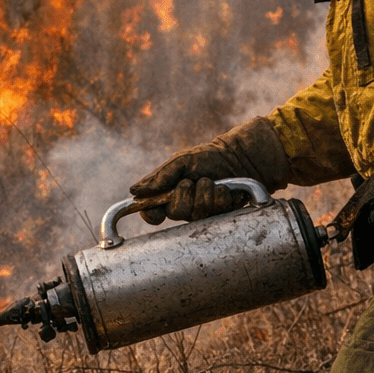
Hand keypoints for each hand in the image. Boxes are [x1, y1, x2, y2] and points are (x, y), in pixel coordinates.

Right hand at [128, 117, 290, 224]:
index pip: (152, 213)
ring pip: (196, 212)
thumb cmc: (208, 157)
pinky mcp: (221, 215)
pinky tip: (224, 188)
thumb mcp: (181, 161)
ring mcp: (203, 213)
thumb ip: (160, 176)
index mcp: (170, 195)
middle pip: (174, 212)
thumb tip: (135, 190)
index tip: (153, 207)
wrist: (238, 157)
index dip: (150, 213)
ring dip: (204, 192)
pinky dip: (220, 195)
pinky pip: (216, 211)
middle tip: (191, 181)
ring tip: (211, 181)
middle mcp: (184, 207)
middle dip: (184, 194)